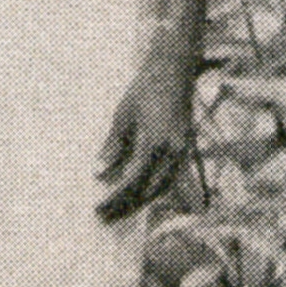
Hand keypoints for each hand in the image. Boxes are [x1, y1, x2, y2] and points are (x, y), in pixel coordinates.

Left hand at [96, 51, 193, 220]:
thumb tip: (100, 173)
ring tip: (119, 210)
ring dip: (142, 201)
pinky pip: (172, 177)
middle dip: (127, 206)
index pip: (134, 180)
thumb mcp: (123, 114)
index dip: (116, 198)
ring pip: (164, 187)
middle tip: (104, 218)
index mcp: (156, 141)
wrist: (175, 69)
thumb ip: (114, 145)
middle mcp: (174, 150)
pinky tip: (140, 195)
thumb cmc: (145, 88)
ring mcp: (183, 150)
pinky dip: (156, 189)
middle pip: (150, 190)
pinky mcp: (186, 147)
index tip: (99, 209)